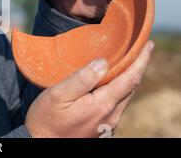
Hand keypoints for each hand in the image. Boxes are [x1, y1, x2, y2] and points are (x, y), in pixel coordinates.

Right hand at [24, 41, 154, 137]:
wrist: (40, 143)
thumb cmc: (45, 120)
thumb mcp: (57, 95)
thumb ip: (81, 79)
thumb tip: (103, 62)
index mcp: (101, 105)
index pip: (130, 80)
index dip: (141, 61)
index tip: (148, 45)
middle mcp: (109, 116)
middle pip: (130, 88)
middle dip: (136, 67)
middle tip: (139, 49)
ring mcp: (106, 124)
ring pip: (123, 97)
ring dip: (127, 79)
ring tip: (126, 62)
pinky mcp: (100, 128)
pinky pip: (115, 104)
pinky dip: (118, 89)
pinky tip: (109, 82)